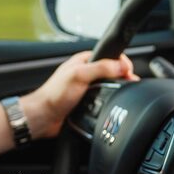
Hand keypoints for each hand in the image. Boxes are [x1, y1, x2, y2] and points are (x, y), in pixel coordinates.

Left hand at [21, 51, 138, 139]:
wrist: (44, 117)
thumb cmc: (54, 95)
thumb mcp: (80, 75)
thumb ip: (101, 68)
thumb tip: (121, 65)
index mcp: (83, 61)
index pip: (109, 55)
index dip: (121, 62)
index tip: (129, 71)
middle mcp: (85, 72)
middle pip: (111, 71)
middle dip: (122, 76)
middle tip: (130, 83)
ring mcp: (86, 87)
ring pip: (109, 85)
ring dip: (116, 89)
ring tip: (124, 92)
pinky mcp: (87, 101)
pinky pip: (104, 99)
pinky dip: (109, 100)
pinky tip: (111, 103)